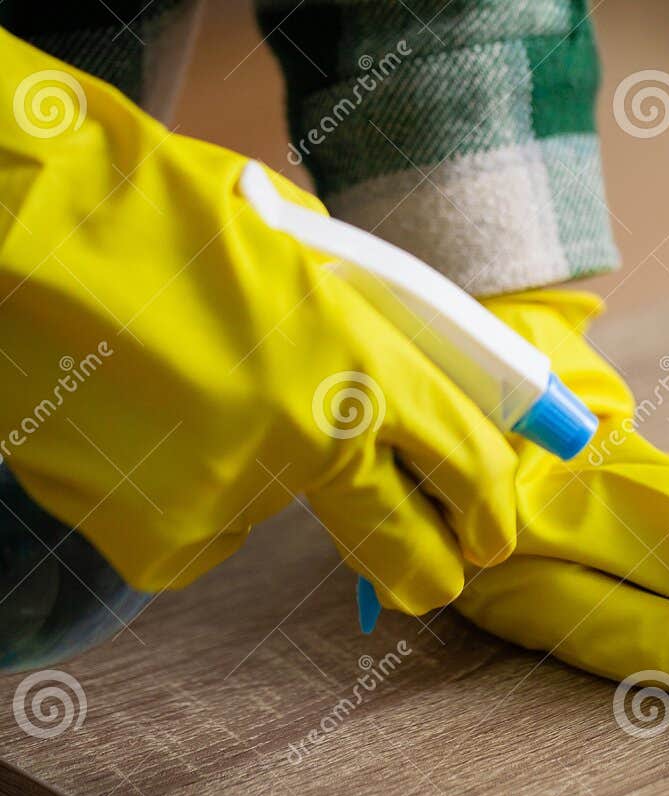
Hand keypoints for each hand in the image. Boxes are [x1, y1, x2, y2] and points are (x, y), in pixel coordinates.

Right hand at [0, 33, 517, 610]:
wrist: (20, 219)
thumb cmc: (161, 213)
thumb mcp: (302, 253)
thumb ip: (366, 330)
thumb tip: (421, 388)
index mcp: (362, 359)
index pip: (468, 463)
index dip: (489, 511)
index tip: (490, 537)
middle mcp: (311, 439)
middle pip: (406, 549)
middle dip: (428, 571)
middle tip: (429, 578)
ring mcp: (230, 494)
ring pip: (268, 521)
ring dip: (243, 478)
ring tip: (175, 392)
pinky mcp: (155, 535)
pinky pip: (188, 533)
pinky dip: (168, 496)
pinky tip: (132, 427)